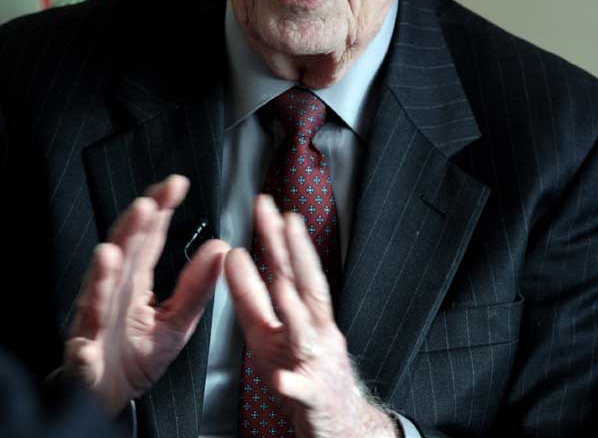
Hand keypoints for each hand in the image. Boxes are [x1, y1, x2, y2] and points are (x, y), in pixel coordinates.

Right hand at [65, 174, 229, 414]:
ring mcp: (97, 320)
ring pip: (98, 291)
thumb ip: (197, 287)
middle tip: (148, 204)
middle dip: (133, 228)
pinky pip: (85, 343)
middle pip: (123, 254)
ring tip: (113, 251)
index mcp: (135, 282)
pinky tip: (92, 316)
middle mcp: (113, 293)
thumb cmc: (137, 357)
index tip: (175, 185)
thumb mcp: (178, 322)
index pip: (148, 239)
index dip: (160, 211)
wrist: (107, 398)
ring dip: (104, 272)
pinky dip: (87, 333)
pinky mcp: (85, 353)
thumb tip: (220, 248)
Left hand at [225, 195, 396, 437]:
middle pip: (306, 285)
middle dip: (295, 251)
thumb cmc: (304, 370)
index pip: (290, 268)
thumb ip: (251, 294)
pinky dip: (291, 381)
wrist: (339, 421)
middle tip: (283, 219)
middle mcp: (315, 330)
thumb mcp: (271, 329)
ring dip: (294, 310)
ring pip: (305, 333)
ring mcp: (316, 361)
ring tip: (282, 288)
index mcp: (304, 313)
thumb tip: (232, 256)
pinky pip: (300, 389)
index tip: (266, 207)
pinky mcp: (311, 397)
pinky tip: (281, 376)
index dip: (278, 237)